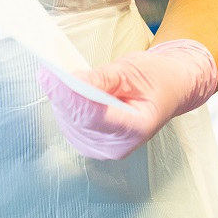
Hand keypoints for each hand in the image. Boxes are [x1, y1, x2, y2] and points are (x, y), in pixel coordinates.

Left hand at [39, 38, 217, 160]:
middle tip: (47, 69)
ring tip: (52, 74)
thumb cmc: (158, 79)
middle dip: (60, 94)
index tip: (52, 76)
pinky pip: (70, 123)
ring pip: (69, 122)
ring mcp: (102, 148)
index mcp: (136, 128)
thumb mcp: (134, 70)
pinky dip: (64, 104)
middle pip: (78, 120)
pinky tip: (61, 87)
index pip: (95, 116)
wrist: (170, 91)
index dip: (71, 96)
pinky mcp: (90, 144)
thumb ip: (103, 78)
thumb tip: (72, 79)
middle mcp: (118, 146)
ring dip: (59, 98)